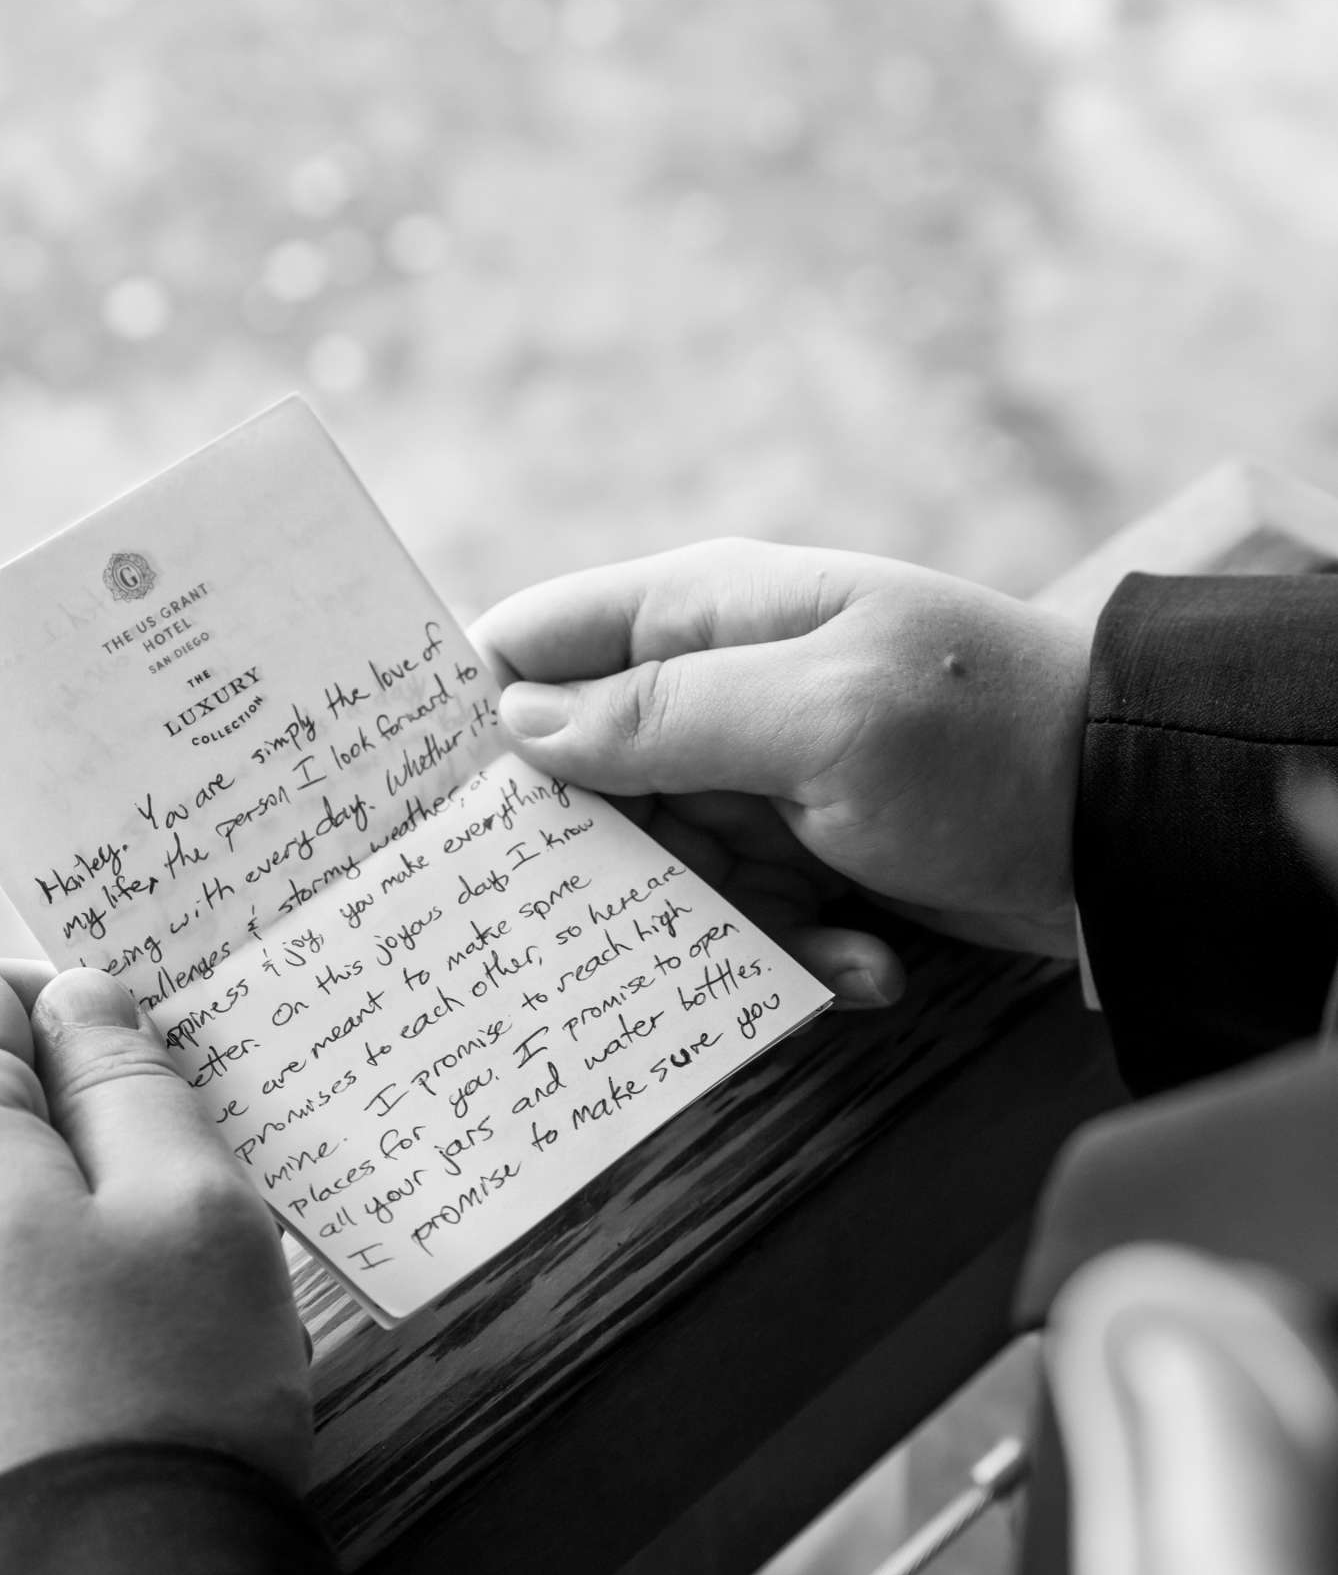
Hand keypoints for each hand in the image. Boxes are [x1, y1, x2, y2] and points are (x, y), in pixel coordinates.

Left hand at [0, 959, 309, 1574]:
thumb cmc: (158, 1397)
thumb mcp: (194, 1205)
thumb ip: (134, 1079)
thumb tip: (82, 1007)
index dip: (71, 1004)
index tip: (163, 1069)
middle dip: (65, 1115)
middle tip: (183, 1186)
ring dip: (44, 1214)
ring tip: (151, 1297)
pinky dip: (9, 1300)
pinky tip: (95, 1373)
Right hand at [474, 541, 1092, 1002]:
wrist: (1136, 833)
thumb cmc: (985, 746)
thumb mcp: (820, 718)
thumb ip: (662, 716)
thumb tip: (516, 721)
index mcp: (707, 615)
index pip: (536, 644)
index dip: (475, 720)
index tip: (437, 815)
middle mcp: (719, 687)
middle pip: (584, 783)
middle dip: (614, 863)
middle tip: (643, 918)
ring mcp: (763, 774)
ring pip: (663, 867)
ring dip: (731, 921)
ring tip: (827, 936)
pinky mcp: (808, 850)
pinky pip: (741, 913)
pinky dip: (793, 949)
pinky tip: (868, 959)